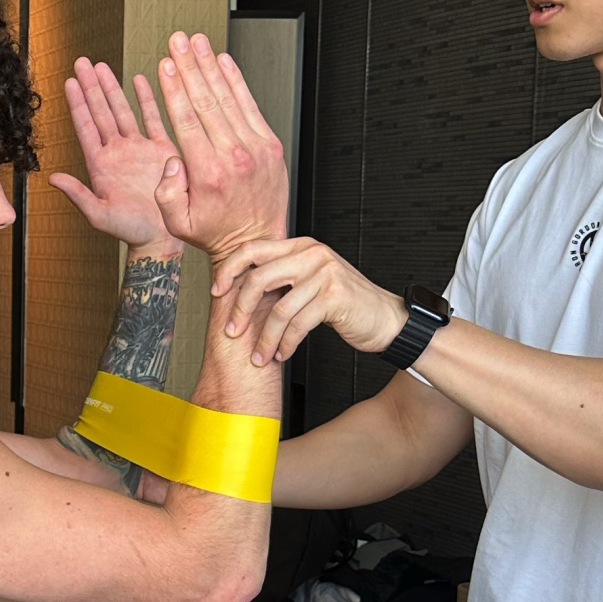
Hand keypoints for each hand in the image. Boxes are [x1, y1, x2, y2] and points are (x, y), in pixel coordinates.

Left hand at [46, 56, 181, 252]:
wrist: (162, 236)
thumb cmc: (130, 231)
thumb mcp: (99, 214)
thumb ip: (77, 195)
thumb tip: (53, 178)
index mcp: (100, 165)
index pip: (86, 127)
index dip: (77, 103)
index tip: (69, 82)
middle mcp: (117, 152)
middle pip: (101, 111)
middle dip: (91, 86)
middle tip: (82, 62)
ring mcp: (138, 148)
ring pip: (122, 110)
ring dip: (112, 87)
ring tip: (102, 66)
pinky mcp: (160, 149)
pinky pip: (152, 118)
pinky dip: (146, 98)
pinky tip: (139, 80)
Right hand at [151, 35, 289, 261]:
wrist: (257, 241)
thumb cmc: (214, 231)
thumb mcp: (177, 223)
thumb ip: (166, 192)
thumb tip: (171, 158)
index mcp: (207, 173)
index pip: (187, 120)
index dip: (174, 88)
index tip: (164, 64)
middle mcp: (233, 157)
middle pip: (206, 101)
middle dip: (189, 67)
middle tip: (176, 41)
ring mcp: (255, 148)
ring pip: (228, 97)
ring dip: (210, 66)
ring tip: (196, 42)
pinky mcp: (270, 145)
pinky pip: (250, 106)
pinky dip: (237, 81)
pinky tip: (223, 61)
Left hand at [209, 237, 406, 366]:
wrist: (385, 318)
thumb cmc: (345, 303)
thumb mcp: (311, 281)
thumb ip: (283, 277)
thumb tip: (241, 289)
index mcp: (301, 246)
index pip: (253, 249)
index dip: (229, 270)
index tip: (217, 291)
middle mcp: (312, 254)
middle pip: (259, 278)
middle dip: (240, 309)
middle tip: (233, 331)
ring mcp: (325, 274)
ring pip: (278, 308)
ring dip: (264, 338)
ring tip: (260, 355)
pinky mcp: (334, 297)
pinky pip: (298, 324)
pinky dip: (286, 343)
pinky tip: (282, 353)